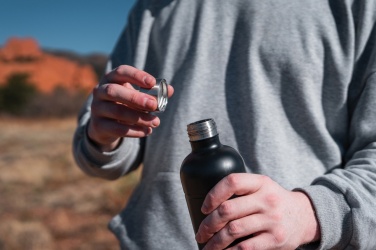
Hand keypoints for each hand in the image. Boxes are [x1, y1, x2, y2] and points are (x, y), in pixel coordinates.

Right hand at [87, 65, 173, 150]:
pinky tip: (147, 131)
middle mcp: (100, 91)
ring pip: (117, 111)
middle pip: (113, 91)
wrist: (105, 125)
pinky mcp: (98, 125)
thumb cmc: (125, 104)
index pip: (121, 72)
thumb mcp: (137, 96)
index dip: (136, 75)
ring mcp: (97, 108)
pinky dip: (134, 131)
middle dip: (135, 98)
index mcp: (111, 78)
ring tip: (156, 121)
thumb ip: (153, 93)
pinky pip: (117, 129)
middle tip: (153, 105)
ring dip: (139, 117)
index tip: (152, 82)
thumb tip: (169, 90)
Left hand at [196, 174, 319, 249]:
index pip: (232, 182)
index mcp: (261, 183)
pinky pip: (246, 248)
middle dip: (208, 224)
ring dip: (215, 242)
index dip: (213, 195)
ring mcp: (272, 220)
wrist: (305, 217)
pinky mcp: (276, 239)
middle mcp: (267, 199)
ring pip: (233, 230)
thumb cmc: (274, 201)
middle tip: (201, 233)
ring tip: (207, 246)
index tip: (204, 208)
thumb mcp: (262, 187)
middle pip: (228, 209)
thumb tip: (209, 207)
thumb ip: (241, 191)